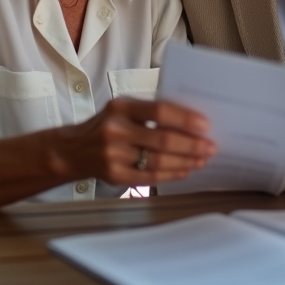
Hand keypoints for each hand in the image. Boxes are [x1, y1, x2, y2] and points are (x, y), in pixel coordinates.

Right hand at [47, 98, 215, 186]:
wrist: (73, 149)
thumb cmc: (107, 126)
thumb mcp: (122, 110)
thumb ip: (150, 112)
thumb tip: (190, 123)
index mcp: (121, 107)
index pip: (159, 111)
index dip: (185, 119)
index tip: (205, 125)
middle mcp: (116, 130)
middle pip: (163, 140)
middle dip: (192, 145)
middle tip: (211, 147)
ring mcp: (113, 154)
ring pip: (158, 161)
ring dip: (186, 161)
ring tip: (202, 160)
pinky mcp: (114, 175)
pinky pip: (149, 177)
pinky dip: (171, 174)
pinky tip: (185, 170)